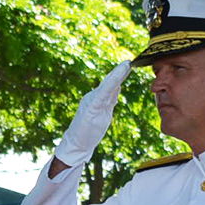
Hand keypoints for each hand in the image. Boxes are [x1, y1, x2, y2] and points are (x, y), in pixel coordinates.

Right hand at [49, 60, 132, 174]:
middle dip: (118, 71)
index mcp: (96, 98)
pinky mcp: (91, 108)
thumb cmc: (88, 131)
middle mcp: (93, 97)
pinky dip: (110, 86)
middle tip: (129, 61)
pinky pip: (102, 95)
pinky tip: (117, 82)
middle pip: (108, 82)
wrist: (75, 144)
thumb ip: (109, 100)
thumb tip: (117, 88)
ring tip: (126, 66)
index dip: (118, 74)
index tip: (128, 65)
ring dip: (116, 76)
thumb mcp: (102, 113)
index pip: (109, 84)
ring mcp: (91, 102)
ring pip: (106, 86)